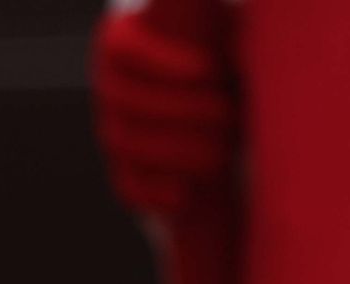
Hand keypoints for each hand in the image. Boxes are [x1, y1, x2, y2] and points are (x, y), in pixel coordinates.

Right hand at [92, 11, 235, 215]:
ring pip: (129, 144)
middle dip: (184, 110)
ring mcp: (114, 130)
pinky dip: (155, 193)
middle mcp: (110, 86)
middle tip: (230, 114)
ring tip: (223, 153)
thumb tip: (238, 21)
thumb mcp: (218, 29)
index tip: (209, 69)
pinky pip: (129, 185)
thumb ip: (222, 22)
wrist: (212, 100)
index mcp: (121, 41)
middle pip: (131, 101)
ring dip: (177, 150)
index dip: (164, 62)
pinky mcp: (126, 170)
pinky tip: (187, 196)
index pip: (126, 50)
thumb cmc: (218, 52)